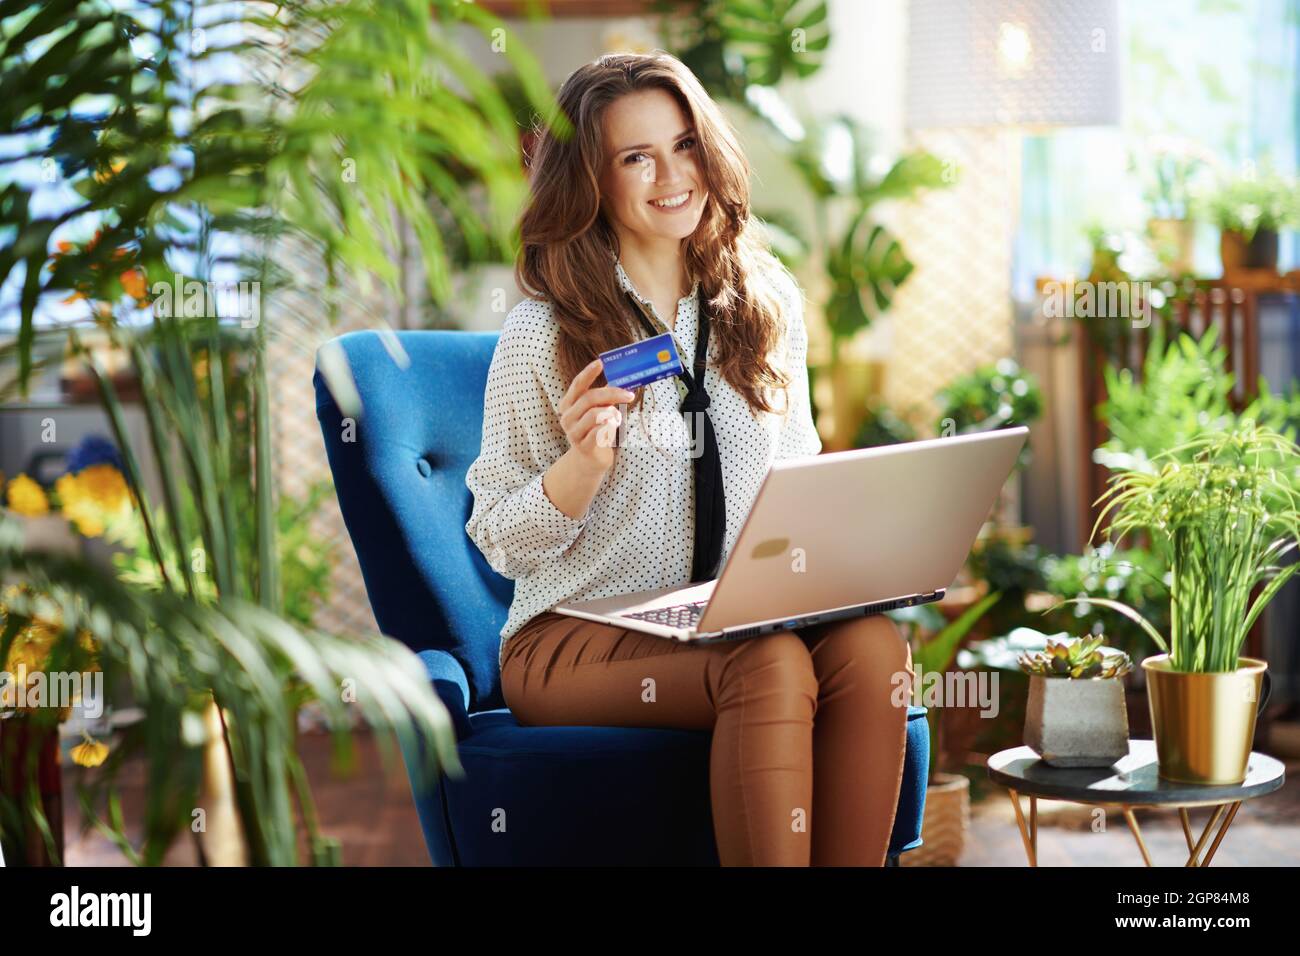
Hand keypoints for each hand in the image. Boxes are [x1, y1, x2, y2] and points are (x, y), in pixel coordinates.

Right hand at [558, 358, 634, 474]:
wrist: (589, 459)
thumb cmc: (595, 430)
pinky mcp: (583, 446)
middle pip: (589, 398)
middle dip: (612, 394)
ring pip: (594, 415)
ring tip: (618, 417)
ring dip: (611, 413)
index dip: (588, 373)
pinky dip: (609, 427)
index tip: (600, 363)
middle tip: (629, 395)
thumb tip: (623, 379)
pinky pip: (598, 432)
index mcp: (568, 404)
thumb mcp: (598, 410)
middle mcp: (567, 417)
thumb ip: (605, 396)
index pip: (577, 385)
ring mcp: (573, 432)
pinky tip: (613, 428)